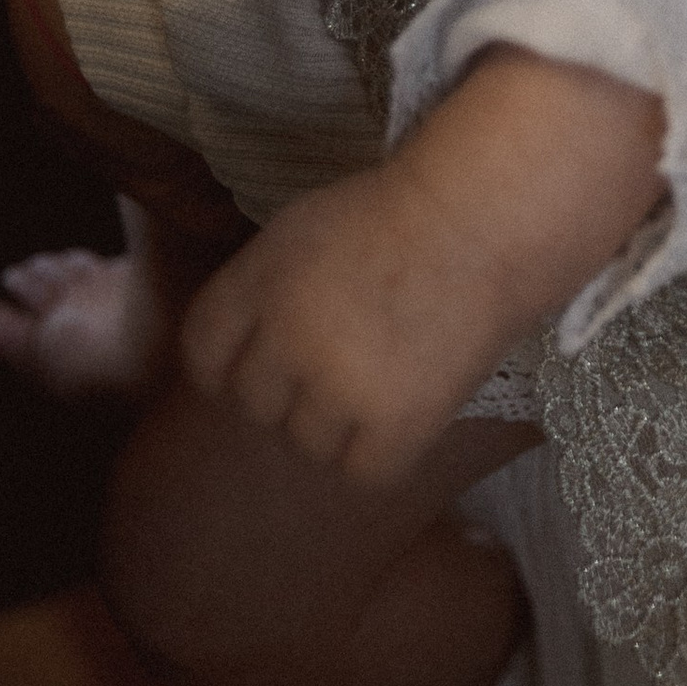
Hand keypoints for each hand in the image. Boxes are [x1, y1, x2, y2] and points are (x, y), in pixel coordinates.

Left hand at [179, 47, 664, 486]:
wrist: (485, 219)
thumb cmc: (397, 215)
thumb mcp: (302, 229)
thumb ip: (260, 291)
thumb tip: (237, 358)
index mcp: (258, 278)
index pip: (201, 352)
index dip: (229, 360)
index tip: (264, 356)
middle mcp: (285, 336)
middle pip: (252, 403)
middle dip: (287, 386)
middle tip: (339, 359)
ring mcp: (337, 386)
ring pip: (305, 443)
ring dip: (335, 422)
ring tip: (380, 376)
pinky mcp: (391, 426)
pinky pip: (359, 470)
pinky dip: (380, 451)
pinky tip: (403, 410)